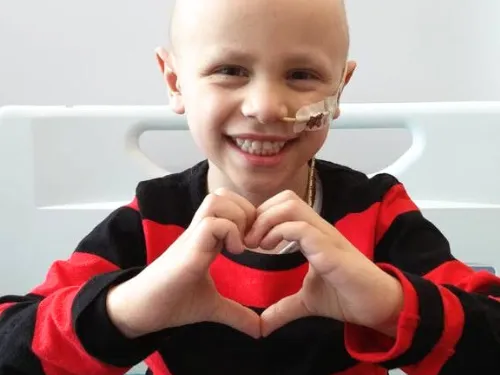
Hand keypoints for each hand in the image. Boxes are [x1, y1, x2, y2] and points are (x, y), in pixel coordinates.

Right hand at [107, 188, 260, 338]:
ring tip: (241, 245)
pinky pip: (212, 224)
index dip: (248, 215)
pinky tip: (233, 253)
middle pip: (222, 194)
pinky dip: (229, 233)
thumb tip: (259, 330)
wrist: (142, 312)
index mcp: (207, 239)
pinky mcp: (188, 250)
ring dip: (237, 218)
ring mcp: (192, 237)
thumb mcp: (213, 307)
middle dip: (245, 211)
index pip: (229, 204)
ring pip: (216, 200)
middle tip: (252, 240)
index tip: (256, 243)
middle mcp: (199, 231)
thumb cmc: (174, 303)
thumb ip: (237, 313)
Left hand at [244, 191, 403, 336]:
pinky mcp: (331, 250)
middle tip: (249, 241)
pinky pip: (303, 229)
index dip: (261, 217)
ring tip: (257, 245)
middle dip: (260, 214)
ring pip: (291, 206)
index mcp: (313, 235)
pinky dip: (280, 233)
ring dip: (267, 221)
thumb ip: (283, 308)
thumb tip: (261, 325)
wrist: (380, 307)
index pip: (283, 205)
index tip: (248, 240)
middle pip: (285, 198)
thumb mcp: (307, 302)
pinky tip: (270, 250)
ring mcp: (325, 237)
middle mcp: (319, 229)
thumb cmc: (347, 297)